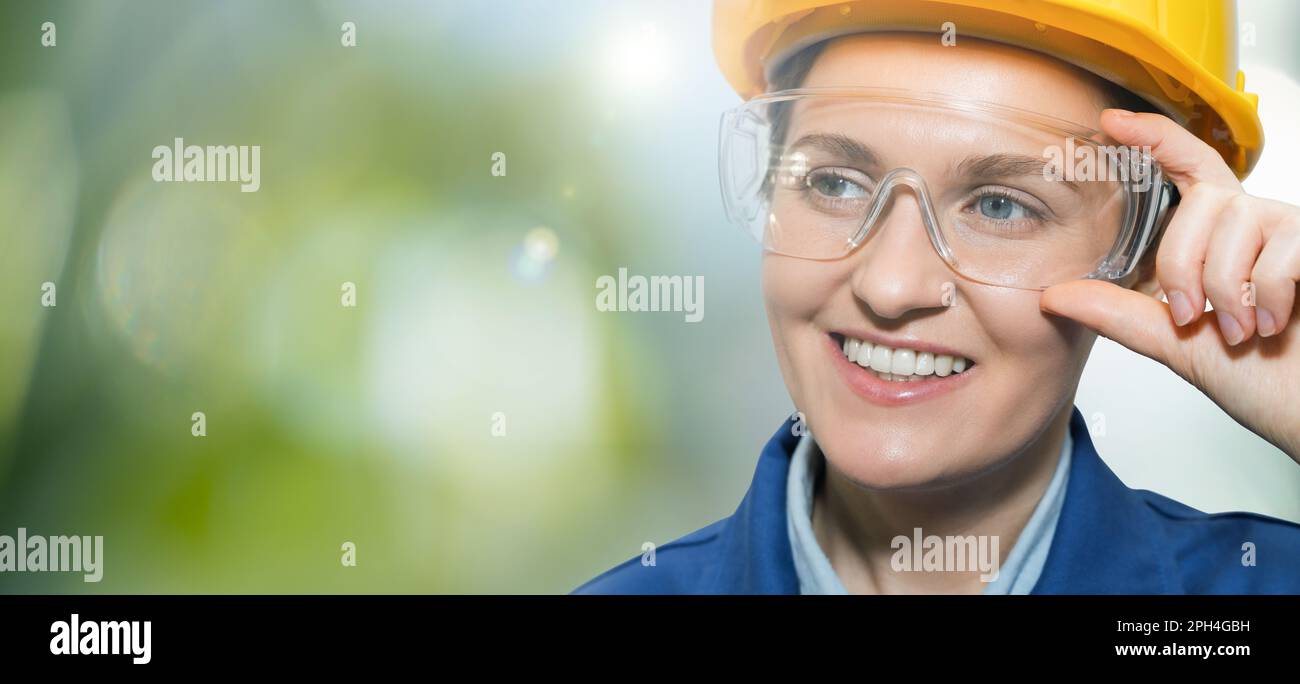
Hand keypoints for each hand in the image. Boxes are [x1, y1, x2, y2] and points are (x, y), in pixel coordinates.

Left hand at [1041, 109, 1299, 462]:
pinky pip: (1282, 249)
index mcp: (1221, 237)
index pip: (1188, 166)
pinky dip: (1268, 295)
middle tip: (1191, 316)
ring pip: (1237, 224)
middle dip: (1183, 265)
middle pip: (1202, 201)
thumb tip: (1052, 297)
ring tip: (1240, 331)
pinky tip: (1274, 324)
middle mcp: (1259, 223)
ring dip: (1226, 289)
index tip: (1111, 122)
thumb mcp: (1175, 342)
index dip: (1154, 137)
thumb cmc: (1261, 380)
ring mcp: (1296, 232)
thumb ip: (1119, 314)